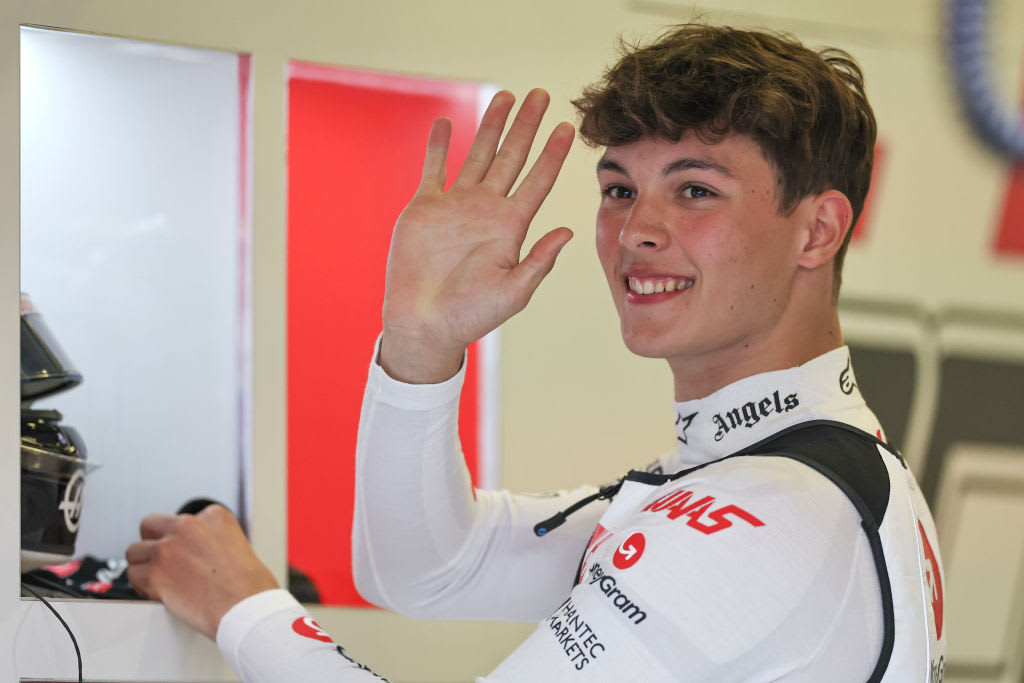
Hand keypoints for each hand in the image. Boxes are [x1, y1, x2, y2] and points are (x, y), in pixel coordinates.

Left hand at [125, 505, 278, 639]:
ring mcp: (168, 549)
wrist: (247, 608)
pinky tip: (157, 592)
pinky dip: (142, 586)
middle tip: (164, 560)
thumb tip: (194, 550)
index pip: (180, 519)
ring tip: (160, 578)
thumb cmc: (249, 585)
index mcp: (212, 516)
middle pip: (150, 525)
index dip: (180, 539)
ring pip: (135, 551)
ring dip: (145, 565)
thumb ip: (212, 539)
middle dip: (154, 542)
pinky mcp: (155, 575)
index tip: (186, 553)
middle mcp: (187, 526)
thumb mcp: (238, 544)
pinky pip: (133, 576)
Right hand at [380, 88, 574, 382]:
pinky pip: (434, 168)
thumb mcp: (513, 293)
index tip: (568, 127)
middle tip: (541, 94)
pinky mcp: (425, 208)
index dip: (553, 154)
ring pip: (478, 154)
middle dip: (526, 126)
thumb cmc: (470, 316)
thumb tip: (568, 232)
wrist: (424, 324)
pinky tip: (445, 121)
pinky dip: (439, 145)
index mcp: (511, 227)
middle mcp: (487, 210)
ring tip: (505, 95)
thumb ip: (538, 262)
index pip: (538, 181)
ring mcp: (456, 206)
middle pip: (512, 157)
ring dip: (491, 126)